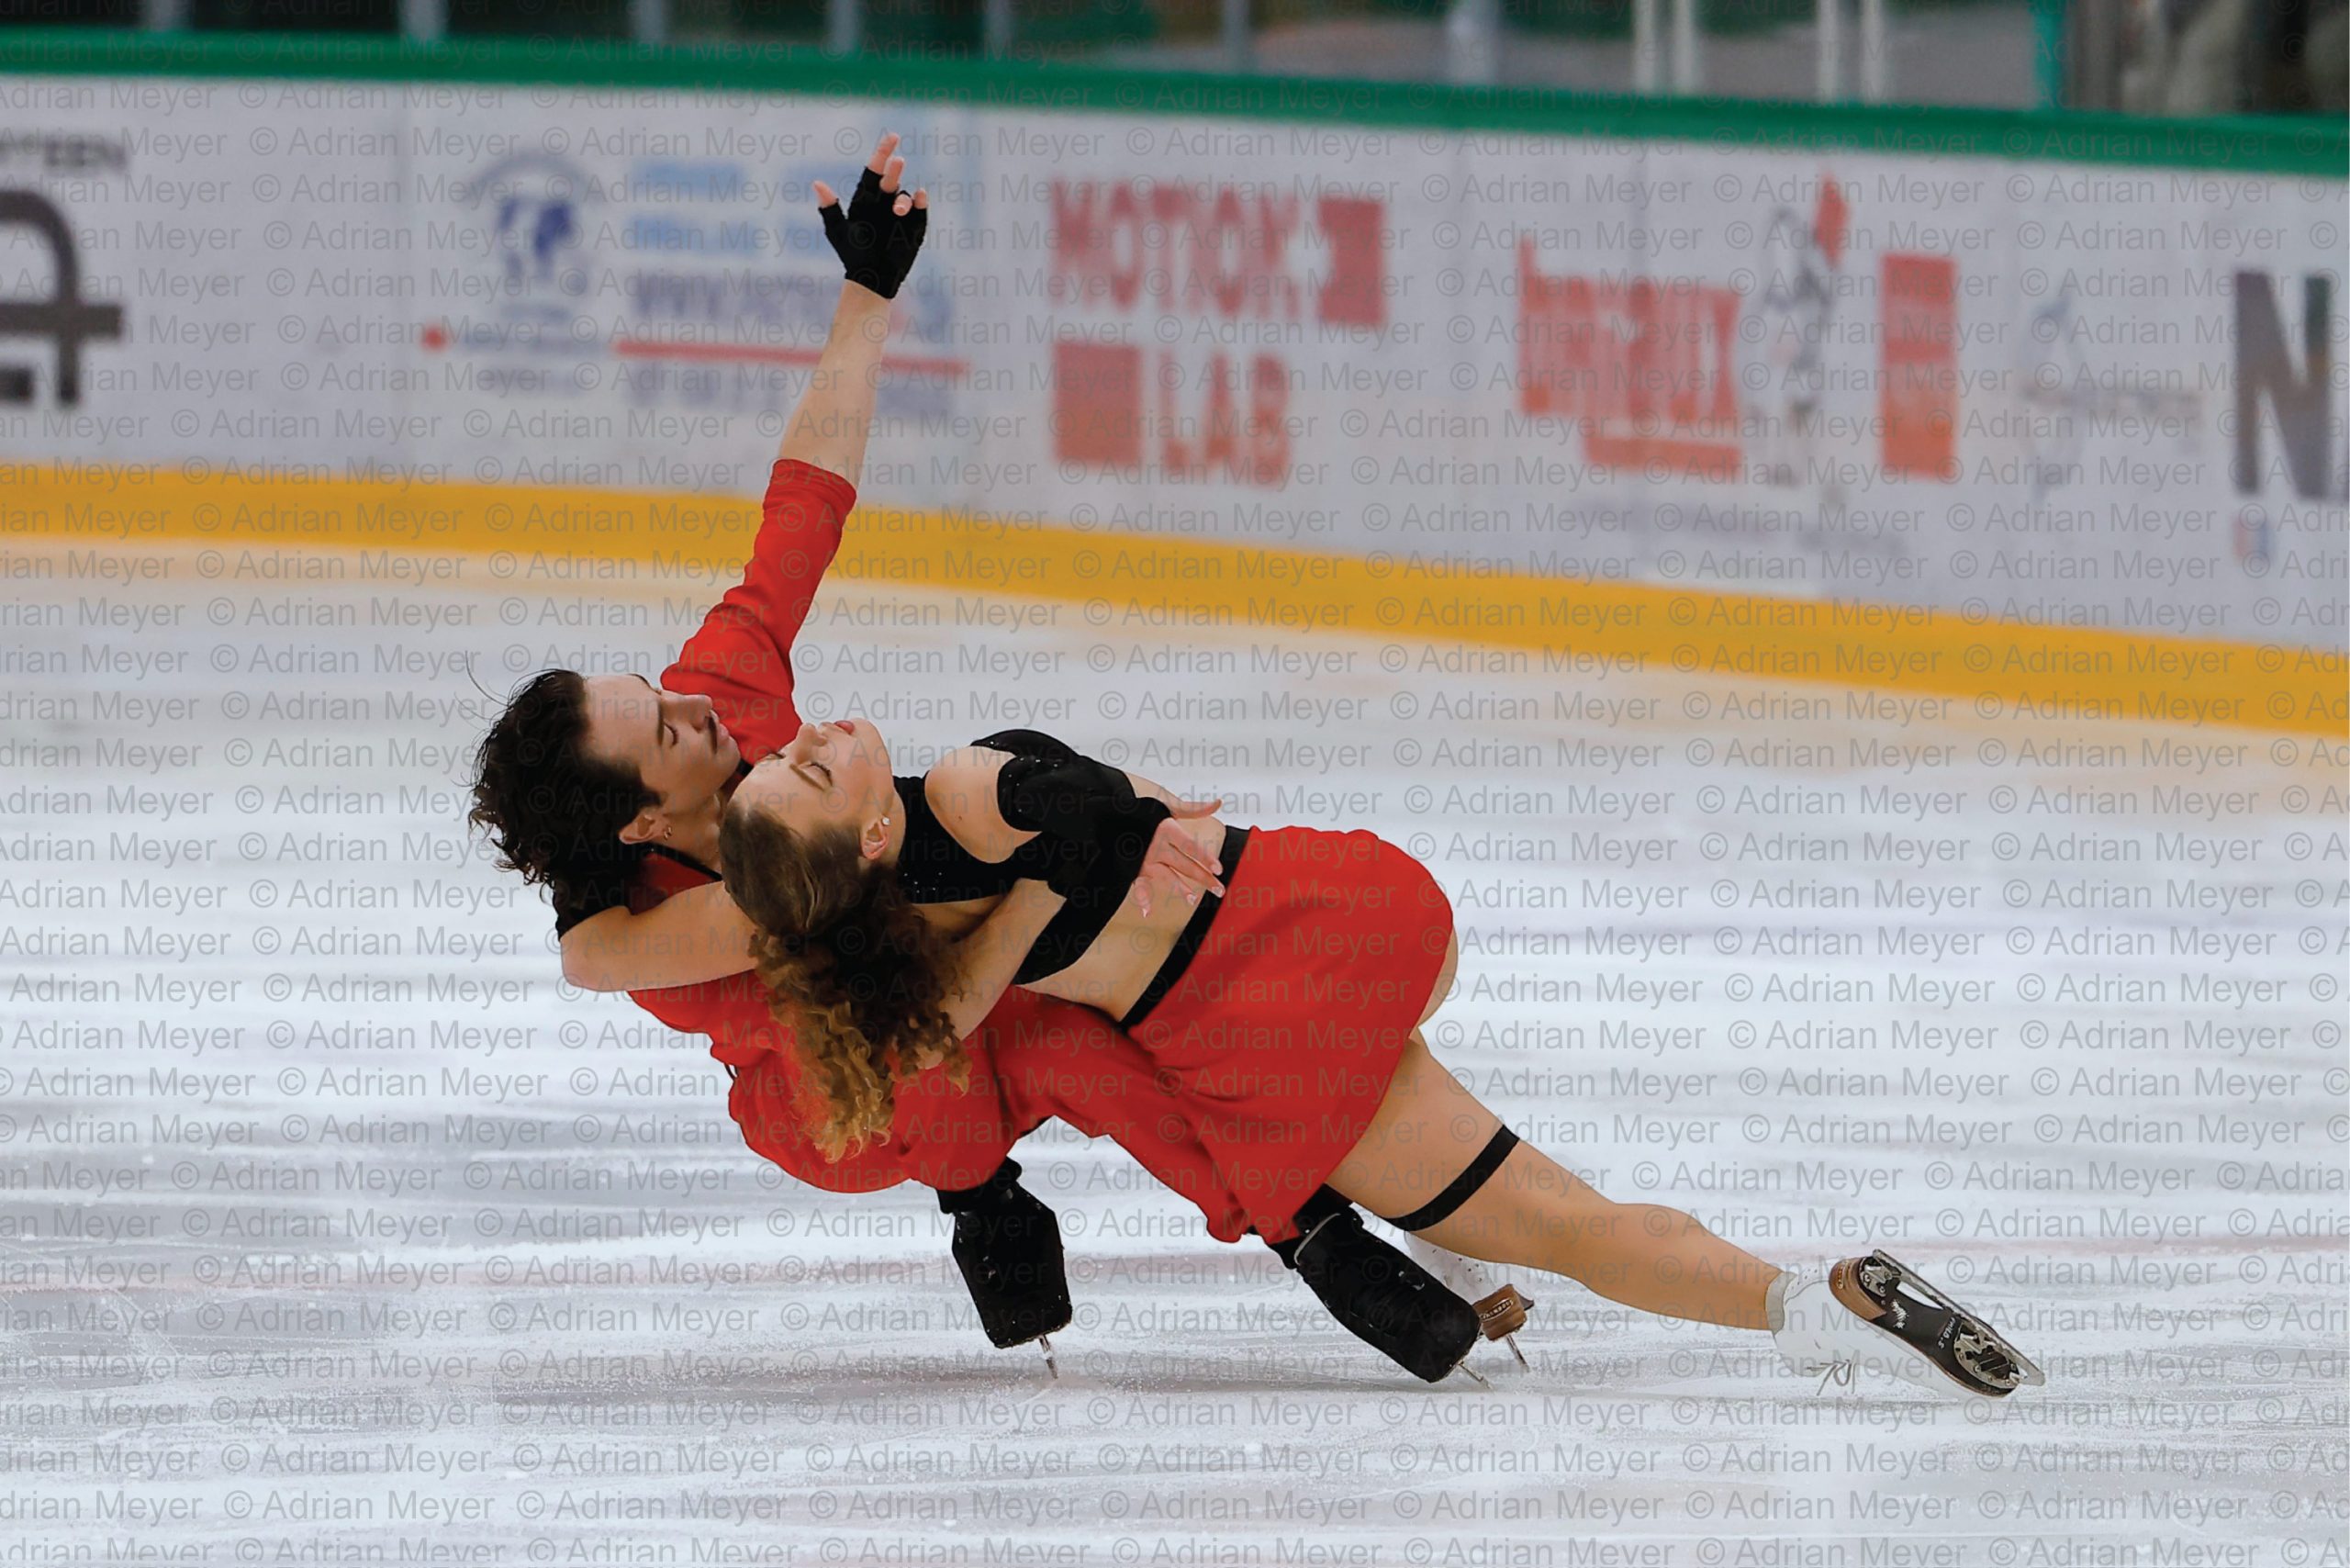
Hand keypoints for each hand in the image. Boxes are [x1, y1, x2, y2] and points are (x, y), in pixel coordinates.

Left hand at [815, 131, 928, 299]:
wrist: (871, 278)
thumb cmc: (852, 254)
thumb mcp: (837, 231)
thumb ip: (829, 208)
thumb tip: (817, 183)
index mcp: (866, 198)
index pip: (875, 170)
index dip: (882, 152)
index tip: (892, 137)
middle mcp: (885, 202)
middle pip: (891, 179)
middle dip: (894, 169)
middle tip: (897, 161)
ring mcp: (901, 213)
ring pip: (905, 196)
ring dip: (904, 198)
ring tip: (898, 210)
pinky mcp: (915, 225)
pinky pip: (920, 209)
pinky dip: (920, 201)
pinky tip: (920, 197)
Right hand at [1129, 799, 1223, 918]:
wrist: (1110, 815)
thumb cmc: (1141, 809)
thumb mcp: (1168, 805)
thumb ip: (1193, 809)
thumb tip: (1217, 803)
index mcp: (1167, 830)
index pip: (1190, 847)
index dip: (1205, 857)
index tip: (1219, 869)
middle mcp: (1156, 847)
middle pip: (1185, 865)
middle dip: (1204, 878)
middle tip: (1220, 890)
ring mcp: (1145, 860)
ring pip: (1167, 877)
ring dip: (1180, 889)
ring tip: (1194, 899)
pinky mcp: (1134, 869)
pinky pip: (1139, 886)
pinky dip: (1142, 899)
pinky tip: (1147, 911)